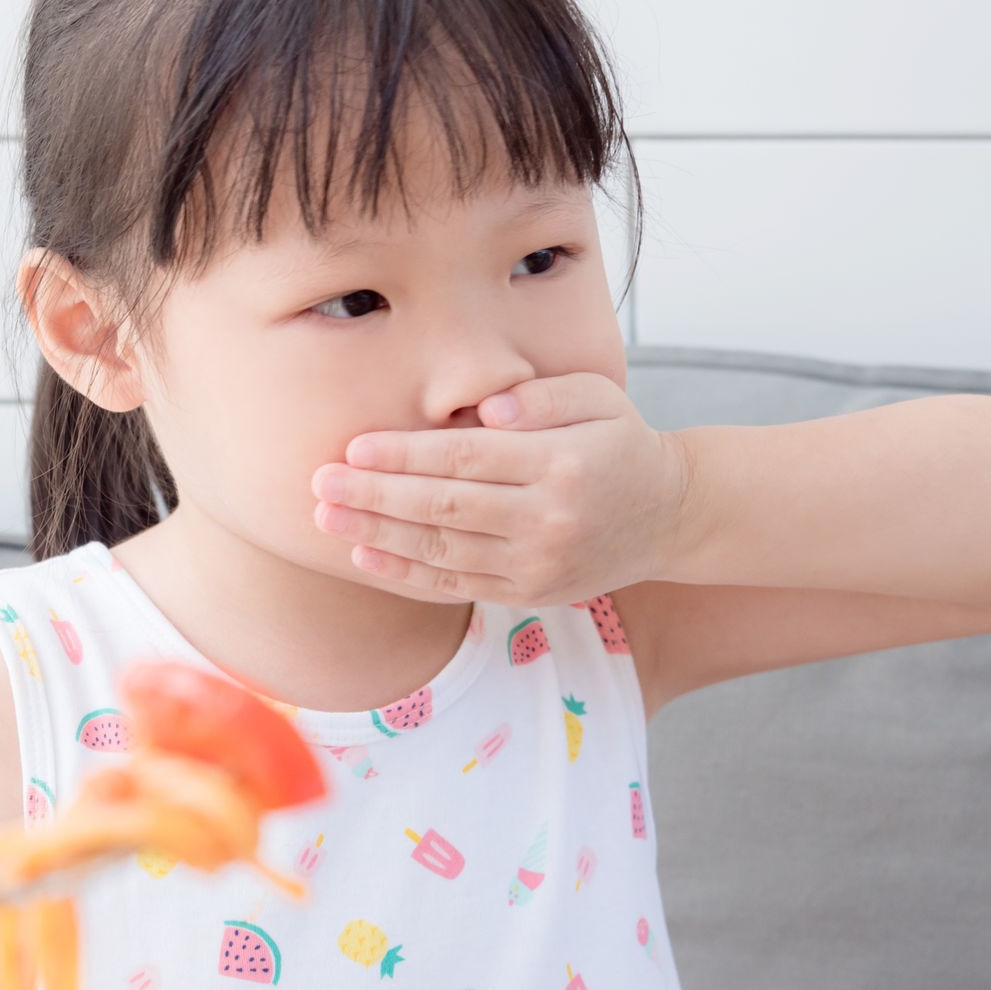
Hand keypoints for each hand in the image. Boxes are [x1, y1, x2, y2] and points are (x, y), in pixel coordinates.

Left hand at [310, 372, 694, 604]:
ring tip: (326, 519)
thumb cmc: (619, 441)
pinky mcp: (530, 593)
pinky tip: (365, 557)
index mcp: (562, 463)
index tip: (354, 447)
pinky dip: (407, 575)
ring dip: (378, 537)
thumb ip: (543, 396)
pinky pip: (457, 586)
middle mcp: (549, 519)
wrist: (671, 514)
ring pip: (444, 552)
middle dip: (375, 497)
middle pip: (445, 508)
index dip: (405, 455)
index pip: (467, 459)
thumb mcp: (598, 396)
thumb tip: (487, 410)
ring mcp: (539, 564)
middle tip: (320, 484)